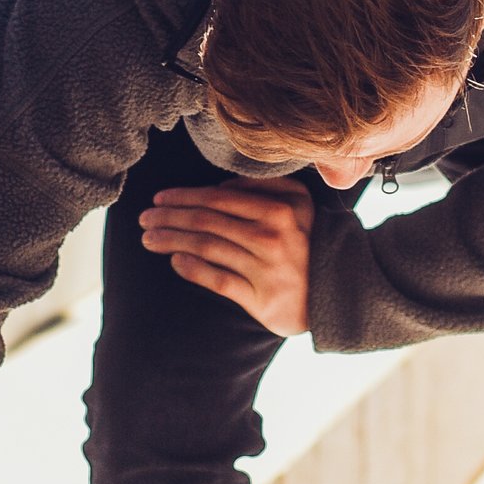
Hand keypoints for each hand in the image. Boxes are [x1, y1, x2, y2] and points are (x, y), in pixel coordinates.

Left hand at [140, 179, 312, 335]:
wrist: (338, 292)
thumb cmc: (310, 243)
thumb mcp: (300, 204)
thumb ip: (265, 187)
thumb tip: (221, 185)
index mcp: (279, 208)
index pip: (218, 198)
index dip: (183, 197)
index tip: (159, 199)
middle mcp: (272, 236)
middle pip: (206, 221)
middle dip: (169, 218)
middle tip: (144, 218)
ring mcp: (266, 268)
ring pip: (207, 247)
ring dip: (171, 240)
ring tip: (149, 239)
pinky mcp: (261, 298)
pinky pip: (218, 280)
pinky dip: (192, 268)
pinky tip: (174, 261)